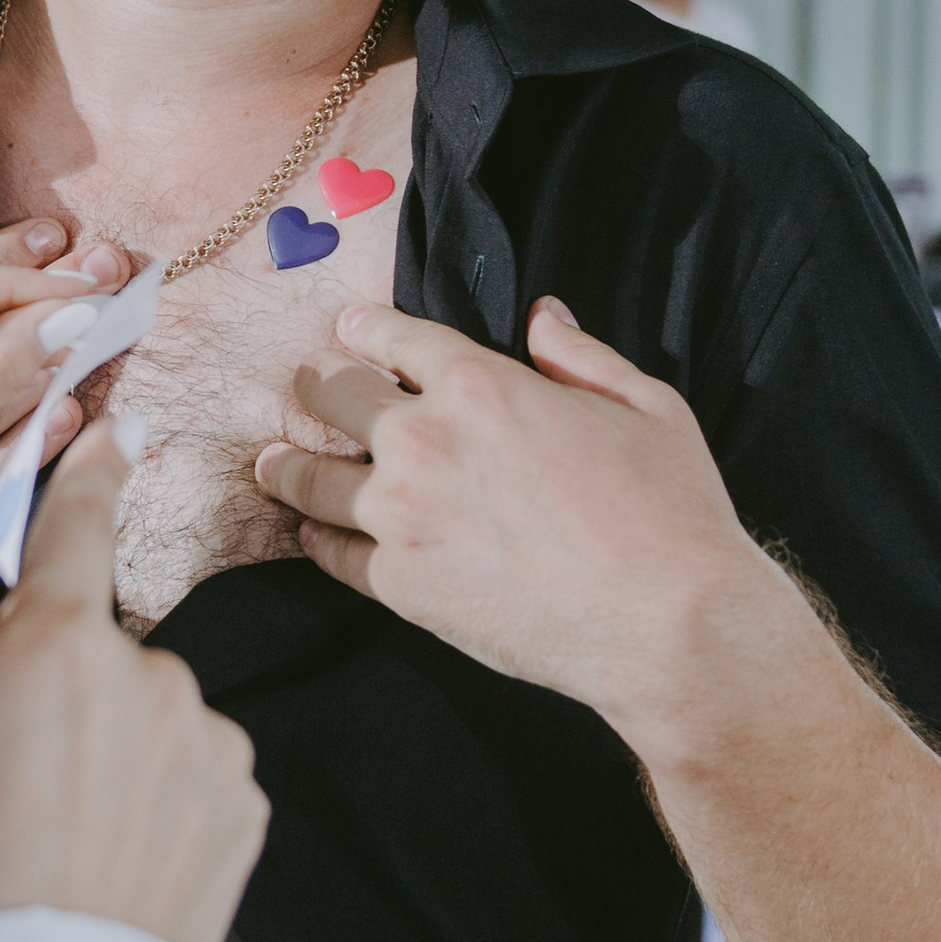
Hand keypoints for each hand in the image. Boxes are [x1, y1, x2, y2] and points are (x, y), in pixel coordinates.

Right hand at [0, 424, 267, 941]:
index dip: (87, 471)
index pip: (76, 523)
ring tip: (55, 842)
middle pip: (98, 651)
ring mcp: (207, 747)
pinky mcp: (244, 811)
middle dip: (59, 694)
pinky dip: (155, 804)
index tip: (110, 429)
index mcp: (52, 648)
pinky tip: (107, 864)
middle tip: (4, 782)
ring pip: (149, 717)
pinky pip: (191, 776)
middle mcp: (149, 680)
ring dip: (112, 753)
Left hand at [252, 295, 781, 742]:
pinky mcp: (399, 584)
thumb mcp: (647, 406)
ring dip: (286, 466)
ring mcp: (402, 514)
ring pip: (310, 478)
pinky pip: (333, 554)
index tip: (344, 331)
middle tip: (300, 390)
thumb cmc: (671, 512)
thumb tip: (543, 316)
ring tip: (269, 464)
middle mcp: (425, 439)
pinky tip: (308, 534)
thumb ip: (583, 356)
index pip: (394, 338)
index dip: (362, 329)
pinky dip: (317, 539)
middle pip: (335, 398)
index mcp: (482, 384)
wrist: (666, 625)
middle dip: (315, 388)